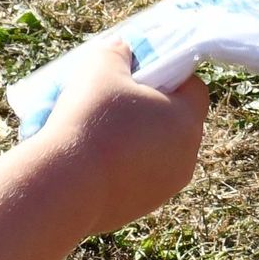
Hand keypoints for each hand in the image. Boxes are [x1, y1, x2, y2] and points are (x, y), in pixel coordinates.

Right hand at [45, 41, 208, 234]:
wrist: (64, 186)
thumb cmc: (89, 118)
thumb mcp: (100, 66)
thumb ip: (118, 52)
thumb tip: (123, 50)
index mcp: (187, 120)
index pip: (195, 88)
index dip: (169, 75)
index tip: (140, 73)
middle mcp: (186, 156)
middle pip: (175, 121)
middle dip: (150, 108)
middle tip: (115, 100)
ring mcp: (166, 187)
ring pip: (157, 152)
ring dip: (136, 139)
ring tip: (99, 130)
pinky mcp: (141, 208)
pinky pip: (138, 178)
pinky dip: (122, 166)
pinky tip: (92, 159)